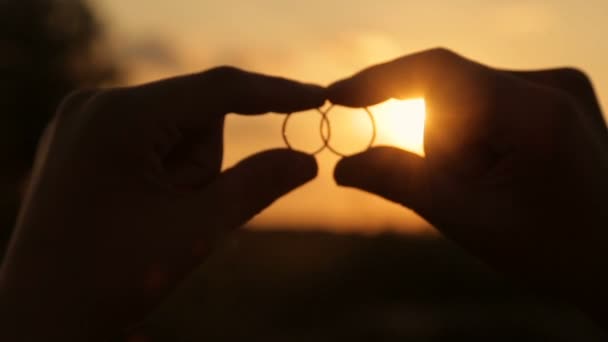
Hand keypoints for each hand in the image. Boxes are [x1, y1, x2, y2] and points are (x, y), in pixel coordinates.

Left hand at [0, 67, 322, 339]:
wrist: (38, 316)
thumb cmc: (111, 277)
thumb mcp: (195, 230)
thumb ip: (256, 186)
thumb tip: (308, 160)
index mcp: (120, 118)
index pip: (216, 90)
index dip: (274, 92)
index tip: (317, 96)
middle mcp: (97, 103)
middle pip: (194, 114)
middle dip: (206, 162)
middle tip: (180, 213)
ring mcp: (86, 118)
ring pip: (176, 128)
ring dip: (186, 172)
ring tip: (154, 217)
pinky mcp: (85, 137)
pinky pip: (151, 138)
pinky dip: (167, 171)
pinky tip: (140, 207)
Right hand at [329, 48, 607, 321]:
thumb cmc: (551, 250)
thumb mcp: (468, 220)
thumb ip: (401, 184)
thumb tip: (341, 164)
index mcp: (534, 113)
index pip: (438, 70)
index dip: (379, 79)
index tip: (337, 97)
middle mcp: (552, 83)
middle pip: (450, 91)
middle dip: (438, 143)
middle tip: (465, 193)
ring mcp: (558, 85)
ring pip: (466, 99)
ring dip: (459, 146)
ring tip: (494, 190)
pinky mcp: (555, 95)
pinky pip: (487, 102)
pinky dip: (475, 139)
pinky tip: (505, 174)